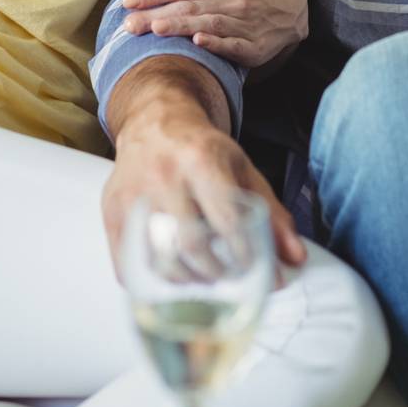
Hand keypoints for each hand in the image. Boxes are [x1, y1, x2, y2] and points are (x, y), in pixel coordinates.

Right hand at [103, 106, 305, 275]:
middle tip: (227, 282)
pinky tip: (166, 285)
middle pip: (189, 243)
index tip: (257, 275)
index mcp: (201, 161)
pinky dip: (146, 283)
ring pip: (157, 256)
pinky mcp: (112, 209)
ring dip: (183, 282)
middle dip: (214, 273)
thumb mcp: (242, 170)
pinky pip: (125, 260)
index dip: (244, 255)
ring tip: (201, 285)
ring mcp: (133, 194)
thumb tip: (295, 260)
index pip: (226, 219)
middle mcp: (164, 176)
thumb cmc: (202, 150)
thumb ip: (271, 214)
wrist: (155, 121)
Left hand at [121, 0, 307, 66]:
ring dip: (181, 26)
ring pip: (209, 22)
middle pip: (190, 5)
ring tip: (155, 28)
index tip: (128, 1)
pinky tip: (199, 41)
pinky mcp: (255, 45)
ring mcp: (246, 21)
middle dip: (157, 13)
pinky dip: (216, 42)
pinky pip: (233, 44)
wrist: (294, 3)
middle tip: (128, 24)